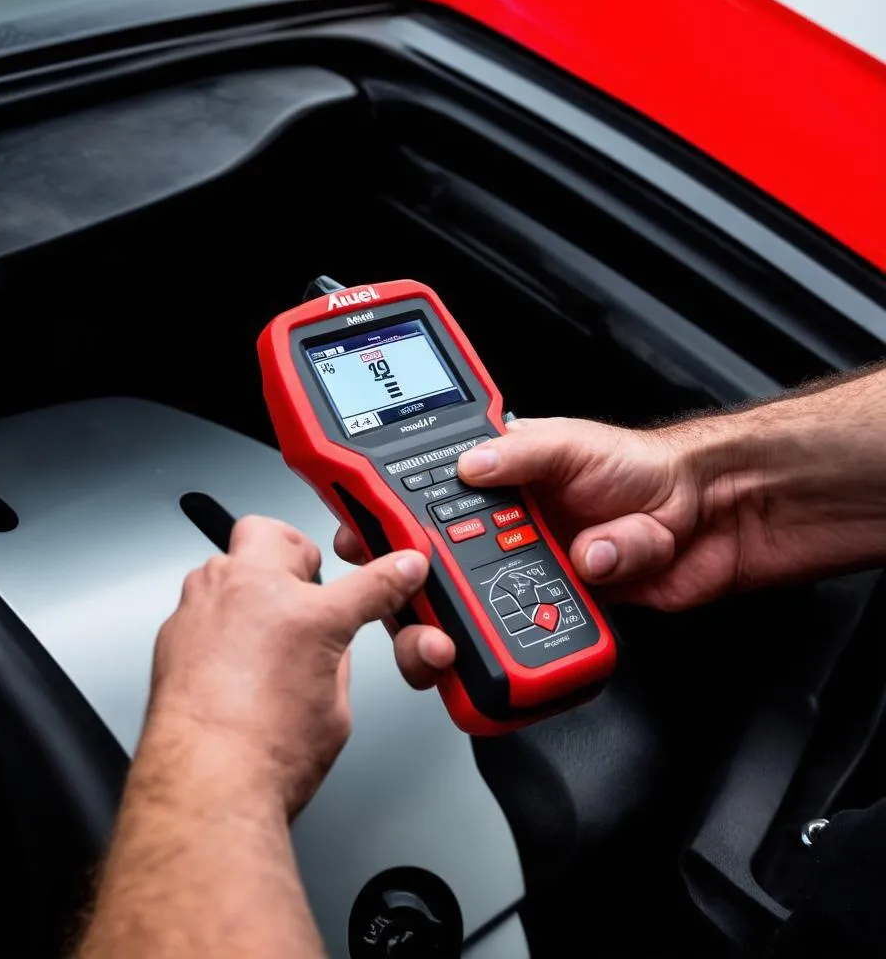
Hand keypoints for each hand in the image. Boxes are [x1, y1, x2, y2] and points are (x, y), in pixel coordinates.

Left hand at [150, 515, 427, 816]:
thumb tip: (334, 643)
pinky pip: (201, 603)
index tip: (399, 569)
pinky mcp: (173, 630)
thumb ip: (336, 658)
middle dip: (290, 551)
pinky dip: (219, 618)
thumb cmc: (265, 756)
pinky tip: (230, 658)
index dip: (391, 574)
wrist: (205, 785)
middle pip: (271, 533)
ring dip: (248, 582)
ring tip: (262, 626)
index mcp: (307, 614)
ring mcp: (203, 605)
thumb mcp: (335, 708)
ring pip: (227, 562)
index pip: (367, 581)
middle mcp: (248, 594)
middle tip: (302, 583)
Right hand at [336, 416, 744, 687]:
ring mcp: (531, 577)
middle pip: (438, 575)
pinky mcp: (562, 613)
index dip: (386, 529)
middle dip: (420, 597)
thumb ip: (520, 456)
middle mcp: (505, 534)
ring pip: (477, 615)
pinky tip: (577, 596)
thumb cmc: (647, 467)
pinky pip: (533, 636)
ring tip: (508, 611)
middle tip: (421, 606)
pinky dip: (545, 631)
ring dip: (481, 624)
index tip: (363, 544)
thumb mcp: (573, 445)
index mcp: (496, 488)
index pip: (421, 508)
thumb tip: (469, 466)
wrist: (719, 518)